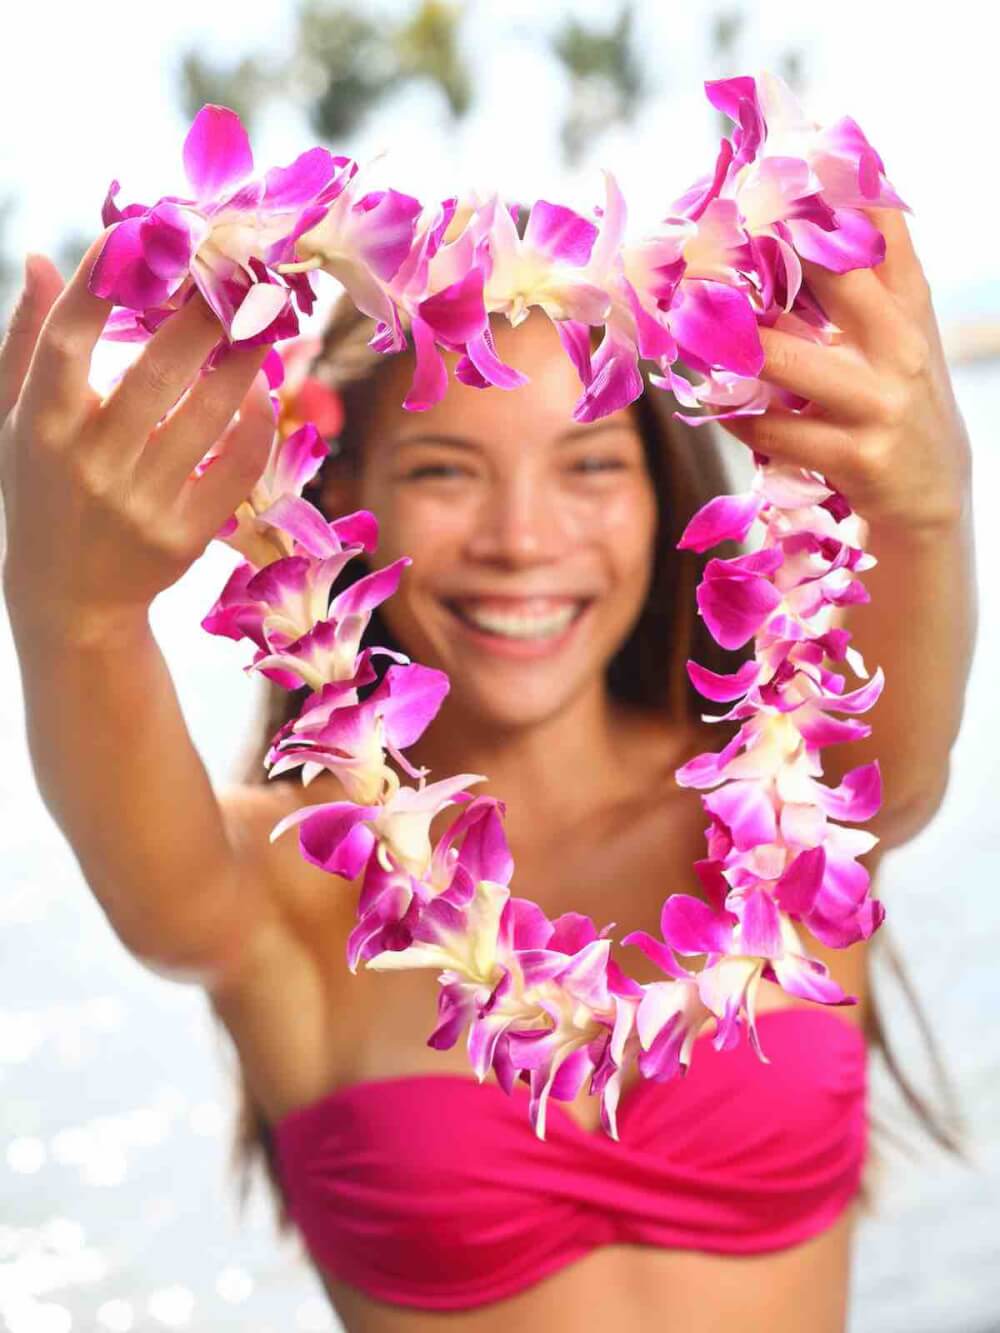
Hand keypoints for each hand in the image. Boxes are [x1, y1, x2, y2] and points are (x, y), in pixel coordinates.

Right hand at [0, 234, 274, 638]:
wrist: (70, 599)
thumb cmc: (42, 492)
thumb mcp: (14, 422)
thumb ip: (25, 343)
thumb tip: (38, 259)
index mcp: (41, 426)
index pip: (68, 340)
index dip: (104, 282)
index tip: (142, 231)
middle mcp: (89, 463)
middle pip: (154, 371)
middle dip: (201, 313)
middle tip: (237, 269)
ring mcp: (139, 502)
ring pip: (205, 416)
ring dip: (243, 360)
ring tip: (267, 319)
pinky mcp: (183, 536)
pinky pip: (234, 469)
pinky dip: (254, 426)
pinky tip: (262, 390)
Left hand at [721, 206, 971, 533]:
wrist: (932, 495)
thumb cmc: (895, 403)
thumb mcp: (896, 338)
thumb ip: (862, 287)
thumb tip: (793, 226)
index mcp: (908, 306)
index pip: (882, 226)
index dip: (835, 186)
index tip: (781, 159)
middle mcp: (900, 346)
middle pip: (832, 272)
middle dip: (765, 254)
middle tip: (705, 245)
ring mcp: (879, 402)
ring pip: (783, 358)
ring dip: (728, 346)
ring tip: (691, 331)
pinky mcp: (857, 456)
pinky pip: (772, 430)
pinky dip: (734, 416)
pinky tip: (717, 406)